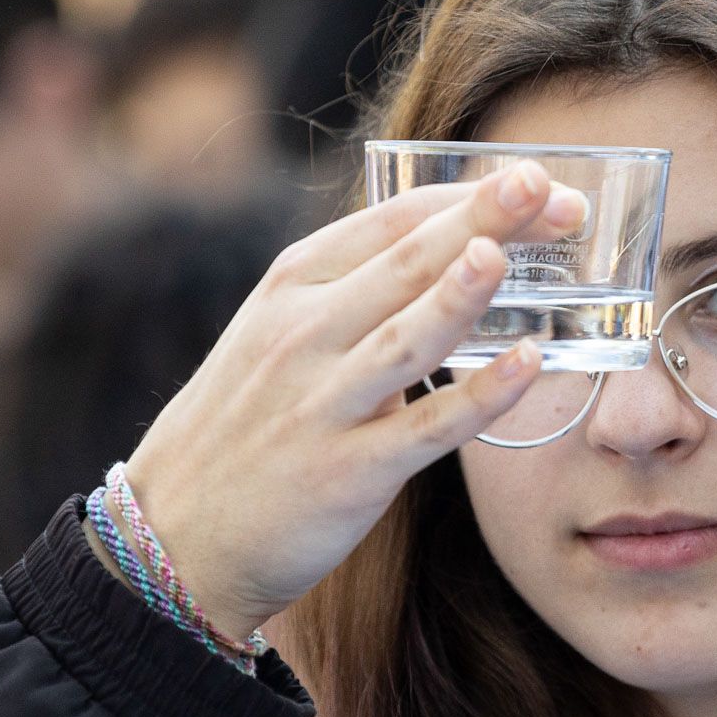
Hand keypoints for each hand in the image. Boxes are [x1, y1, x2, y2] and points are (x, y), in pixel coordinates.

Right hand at [120, 162, 585, 639]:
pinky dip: (478, 396)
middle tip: (542, 184)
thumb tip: (454, 251)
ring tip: (505, 253)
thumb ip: (352, 294)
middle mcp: (304, 335)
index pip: (390, 222)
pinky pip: (425, 428)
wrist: (175, 538)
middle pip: (406, 265)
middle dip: (479, 219)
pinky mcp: (348, 472)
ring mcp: (323, 404)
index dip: (466, 196)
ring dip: (457, 294)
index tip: (534, 178)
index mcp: (292, 287)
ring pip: (404, 338)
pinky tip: (525, 365)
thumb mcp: (278, 335)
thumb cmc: (245, 426)